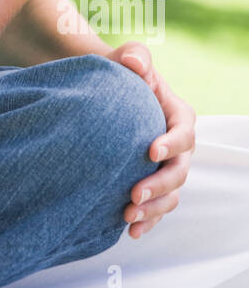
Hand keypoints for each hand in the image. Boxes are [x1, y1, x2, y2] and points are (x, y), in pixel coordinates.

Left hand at [108, 42, 195, 237]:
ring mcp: (166, 167)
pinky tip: (130, 231)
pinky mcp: (152, 183)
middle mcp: (178, 146)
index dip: (171, 144)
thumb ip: (135, 56)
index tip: (150, 151)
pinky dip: (148, 221)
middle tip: (133, 194)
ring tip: (128, 217)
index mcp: (179, 116)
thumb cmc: (121, 72)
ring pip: (171, 195)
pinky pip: (157, 208)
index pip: (184, 133)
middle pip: (180, 171)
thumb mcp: (129, 58)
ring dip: (154, 210)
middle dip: (160, 185)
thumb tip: (135, 63)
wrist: (104, 93)